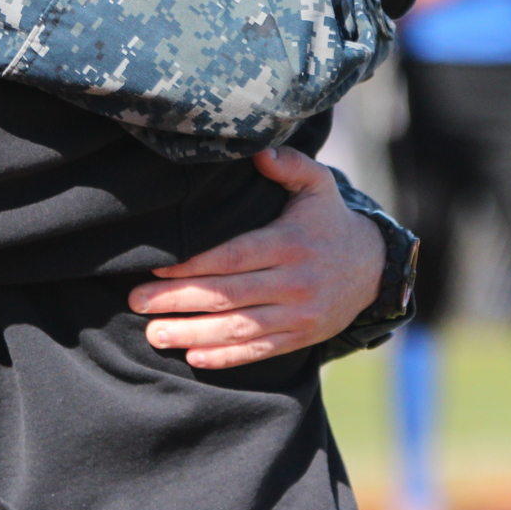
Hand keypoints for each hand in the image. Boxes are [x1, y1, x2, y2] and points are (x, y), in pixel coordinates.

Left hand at [128, 147, 382, 368]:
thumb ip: (289, 165)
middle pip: (228, 295)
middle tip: (135, 302)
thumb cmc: (328, 220)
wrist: (374, 268)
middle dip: (178, 300)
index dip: (193, 264)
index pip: (234, 256)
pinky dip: (226, 357)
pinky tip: (193, 356)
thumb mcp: (318, 185)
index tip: (155, 267)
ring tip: (154, 334)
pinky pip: (259, 351)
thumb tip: (258, 152)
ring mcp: (298, 315)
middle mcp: (294, 283)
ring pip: (239, 329)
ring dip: (193, 333)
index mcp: (290, 244)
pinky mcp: (300, 337)